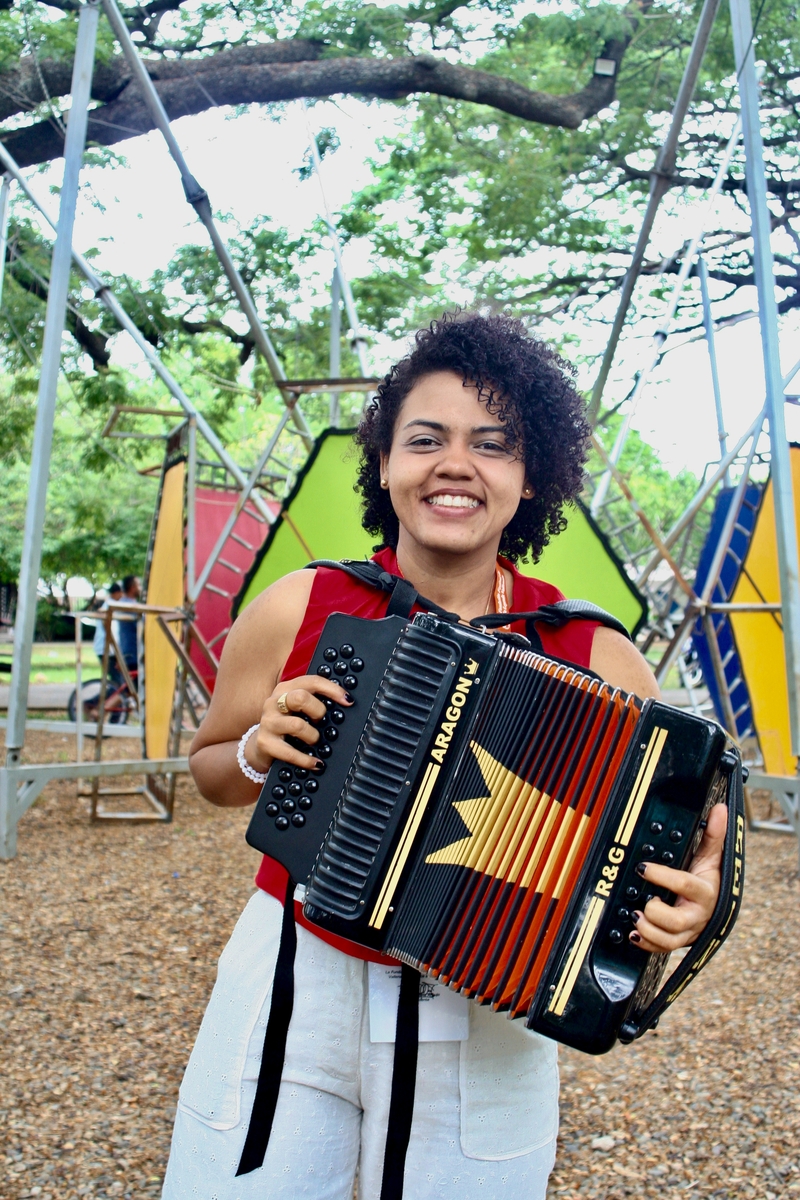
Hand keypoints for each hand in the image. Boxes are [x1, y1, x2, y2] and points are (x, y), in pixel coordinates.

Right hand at [244, 675, 352, 774]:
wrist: (260, 744)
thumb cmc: (285, 723)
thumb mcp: (296, 707)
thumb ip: (314, 700)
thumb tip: (345, 702)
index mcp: (286, 689)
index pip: (312, 682)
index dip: (332, 690)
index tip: (347, 700)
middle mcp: (274, 702)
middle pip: (301, 697)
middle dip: (318, 711)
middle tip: (322, 721)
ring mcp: (268, 722)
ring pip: (297, 725)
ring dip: (313, 736)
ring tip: (314, 741)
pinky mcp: (265, 742)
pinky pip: (290, 752)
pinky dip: (306, 759)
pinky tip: (315, 763)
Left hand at [629, 802, 726, 952]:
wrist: (717, 908)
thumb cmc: (711, 881)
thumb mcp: (711, 857)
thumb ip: (713, 835)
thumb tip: (719, 810)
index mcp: (705, 892)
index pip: (684, 884)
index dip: (662, 876)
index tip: (644, 868)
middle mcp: (697, 914)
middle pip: (677, 922)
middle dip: (656, 913)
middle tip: (643, 903)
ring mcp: (688, 931)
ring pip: (669, 940)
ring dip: (649, 932)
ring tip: (636, 918)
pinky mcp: (679, 941)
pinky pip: (662, 949)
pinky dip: (647, 944)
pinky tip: (634, 934)